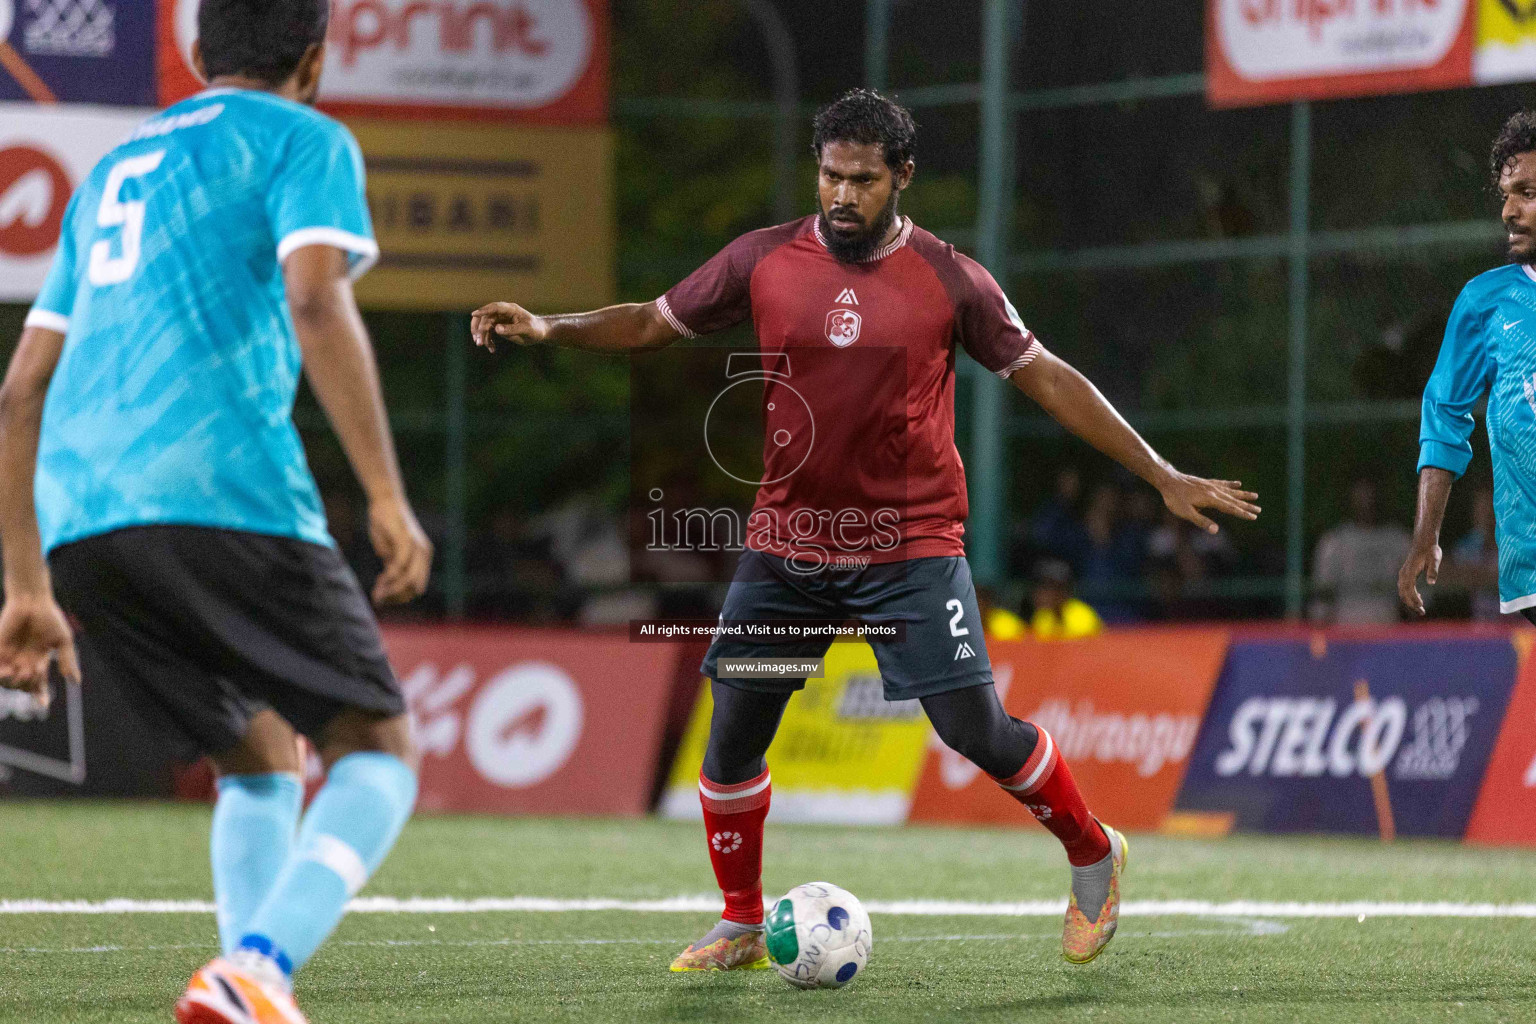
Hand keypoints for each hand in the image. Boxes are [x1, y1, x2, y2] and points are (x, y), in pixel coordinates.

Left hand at [0, 593, 79, 709]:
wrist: (31, 600)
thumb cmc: (49, 617)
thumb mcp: (63, 640)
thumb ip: (67, 660)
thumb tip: (76, 681)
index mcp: (39, 660)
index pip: (38, 684)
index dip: (40, 695)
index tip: (43, 705)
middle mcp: (23, 661)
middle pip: (23, 686)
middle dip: (28, 684)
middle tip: (33, 671)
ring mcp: (10, 657)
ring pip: (8, 682)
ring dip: (14, 682)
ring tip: (20, 671)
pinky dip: (1, 675)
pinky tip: (8, 670)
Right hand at [368, 497, 432, 605]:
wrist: (385, 500)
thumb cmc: (386, 524)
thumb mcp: (390, 550)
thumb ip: (392, 566)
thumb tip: (388, 586)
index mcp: (423, 557)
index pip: (417, 587)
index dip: (400, 597)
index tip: (383, 596)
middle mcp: (424, 554)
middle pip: (415, 589)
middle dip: (396, 598)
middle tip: (378, 598)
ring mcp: (417, 548)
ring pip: (408, 581)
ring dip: (391, 591)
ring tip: (377, 593)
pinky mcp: (407, 541)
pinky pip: (399, 567)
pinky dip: (389, 578)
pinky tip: (379, 581)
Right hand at [471, 302, 546, 352]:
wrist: (538, 333)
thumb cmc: (535, 329)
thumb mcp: (526, 330)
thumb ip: (512, 329)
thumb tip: (497, 329)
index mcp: (510, 309)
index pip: (495, 307)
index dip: (484, 310)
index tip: (474, 314)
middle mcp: (502, 313)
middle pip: (485, 317)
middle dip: (480, 328)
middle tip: (478, 341)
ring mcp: (499, 320)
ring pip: (484, 325)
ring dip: (481, 335)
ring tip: (482, 345)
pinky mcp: (498, 327)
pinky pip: (488, 332)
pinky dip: (488, 340)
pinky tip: (492, 349)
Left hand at [1157, 474, 1260, 533]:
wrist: (1167, 480)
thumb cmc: (1174, 498)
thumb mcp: (1185, 513)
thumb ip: (1201, 521)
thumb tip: (1215, 530)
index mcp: (1210, 500)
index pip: (1230, 508)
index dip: (1242, 513)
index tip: (1254, 517)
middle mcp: (1213, 491)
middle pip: (1233, 500)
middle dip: (1247, 505)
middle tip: (1260, 510)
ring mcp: (1210, 485)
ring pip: (1231, 491)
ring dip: (1243, 494)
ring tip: (1255, 495)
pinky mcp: (1206, 482)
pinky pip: (1222, 483)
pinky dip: (1231, 484)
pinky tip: (1238, 483)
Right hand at [1398, 539, 1440, 616]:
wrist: (1423, 541)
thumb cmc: (1431, 550)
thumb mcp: (1435, 558)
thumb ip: (1433, 570)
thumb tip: (1431, 583)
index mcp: (1410, 571)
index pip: (1409, 589)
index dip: (1413, 599)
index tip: (1421, 606)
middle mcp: (1404, 574)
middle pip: (1403, 593)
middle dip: (1411, 604)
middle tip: (1422, 612)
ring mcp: (1403, 574)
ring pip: (1402, 592)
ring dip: (1409, 601)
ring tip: (1420, 608)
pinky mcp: (1405, 574)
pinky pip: (1404, 588)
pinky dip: (1409, 596)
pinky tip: (1419, 599)